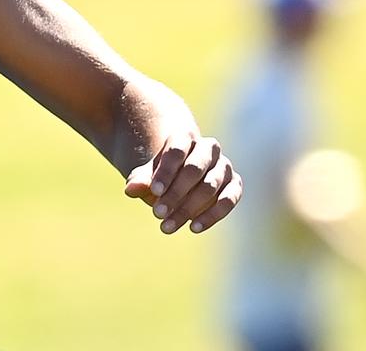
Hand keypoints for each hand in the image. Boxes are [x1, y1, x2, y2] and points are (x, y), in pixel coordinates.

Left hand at [124, 132, 242, 233]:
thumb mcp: (147, 176)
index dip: (165, 172)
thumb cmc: (161, 176)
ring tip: (166, 226)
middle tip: (157, 213)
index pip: (176, 151)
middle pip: (194, 169)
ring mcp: (224, 166)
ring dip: (188, 208)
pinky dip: (212, 215)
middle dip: (175, 193)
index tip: (154, 192)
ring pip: (210, 185)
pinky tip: (193, 227)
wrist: (181, 179)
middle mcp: (208, 148)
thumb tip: (131, 189)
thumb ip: (139, 179)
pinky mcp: (234, 184)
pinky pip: (229, 199)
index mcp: (185, 137)